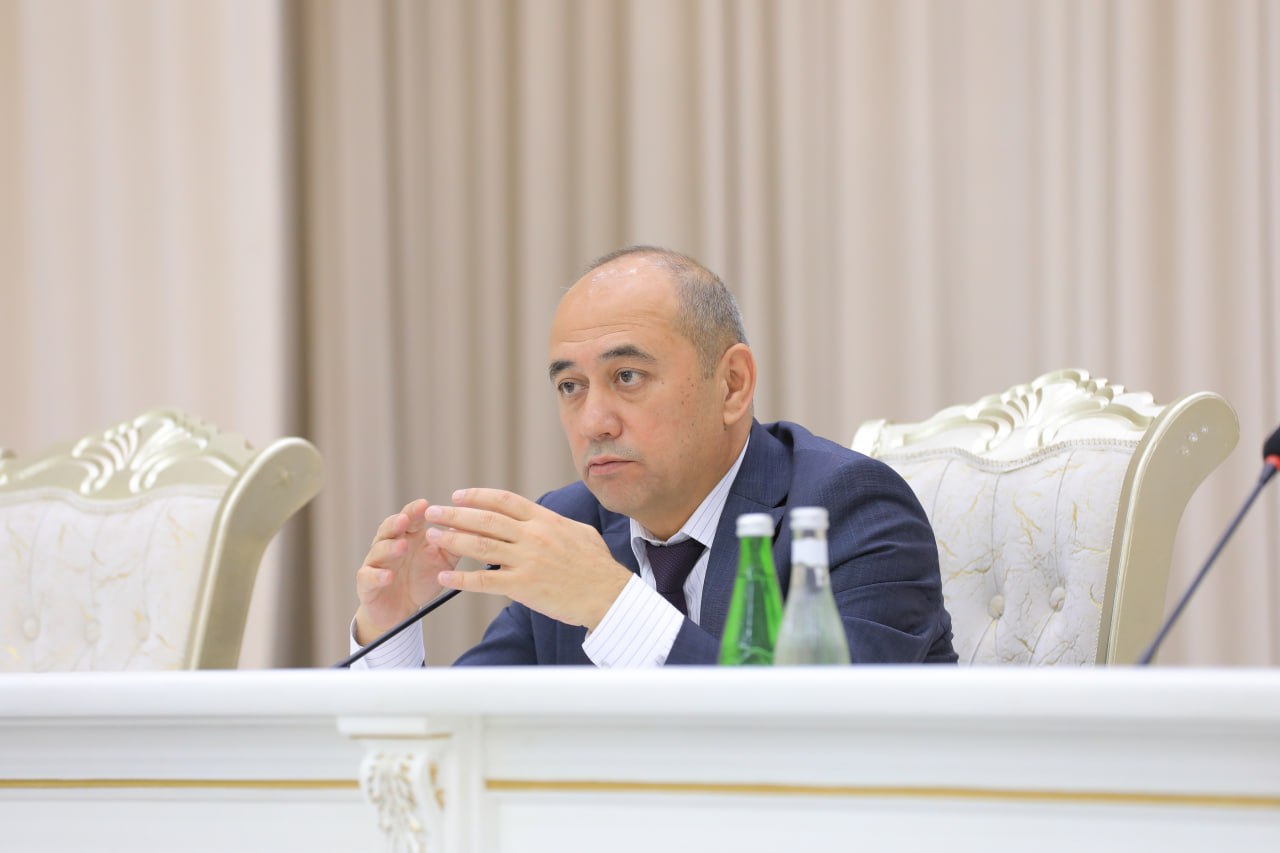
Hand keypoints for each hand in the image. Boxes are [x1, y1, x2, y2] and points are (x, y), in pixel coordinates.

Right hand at [354, 499, 459, 644]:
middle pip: (389, 528)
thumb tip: (474, 526)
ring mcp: (376, 563)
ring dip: (389, 547)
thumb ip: (454, 545)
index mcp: (408, 536)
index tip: (424, 505)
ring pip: (379, 550)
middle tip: (405, 519)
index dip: (415, 511)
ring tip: (401, 546)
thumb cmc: (422, 579)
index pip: (409, 518)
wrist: (401, 609)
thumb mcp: (443, 561)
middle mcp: (390, 545)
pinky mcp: (367, 583)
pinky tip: (388, 576)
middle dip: (397, 522)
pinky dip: (377, 575)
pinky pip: (369, 577)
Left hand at [426, 488, 631, 629]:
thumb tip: (540, 515)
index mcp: (545, 520)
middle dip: (455, 514)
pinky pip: (485, 581)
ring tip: (432, 536)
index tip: (459, 495)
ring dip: (452, 539)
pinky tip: (445, 575)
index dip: (478, 496)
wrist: (608, 595)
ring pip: (480, 545)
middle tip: (433, 512)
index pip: (505, 500)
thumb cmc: (597, 566)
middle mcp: (533, 536)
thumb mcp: (580, 531)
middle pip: (485, 519)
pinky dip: (462, 577)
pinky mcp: (523, 587)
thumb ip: (555, 522)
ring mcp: (527, 561)